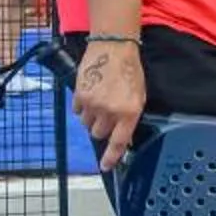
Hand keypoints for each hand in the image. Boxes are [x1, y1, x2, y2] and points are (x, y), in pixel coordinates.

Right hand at [74, 39, 148, 172]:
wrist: (113, 48)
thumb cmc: (129, 71)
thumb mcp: (138, 97)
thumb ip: (130, 117)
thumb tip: (123, 136)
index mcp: (129, 112)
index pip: (118, 142)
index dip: (111, 157)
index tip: (106, 167)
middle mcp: (110, 111)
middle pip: (99, 134)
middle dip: (102, 128)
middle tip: (107, 114)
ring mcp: (93, 104)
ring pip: (87, 124)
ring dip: (92, 117)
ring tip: (100, 100)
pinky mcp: (80, 96)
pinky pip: (77, 112)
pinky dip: (83, 107)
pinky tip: (91, 94)